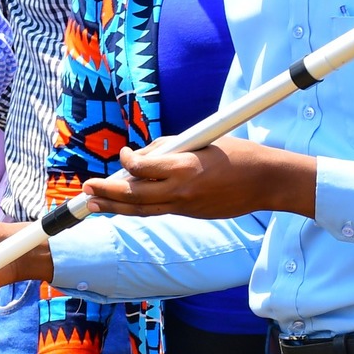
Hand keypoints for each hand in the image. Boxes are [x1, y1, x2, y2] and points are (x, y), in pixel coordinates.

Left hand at [82, 137, 317, 220]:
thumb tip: (139, 157)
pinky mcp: (189, 213)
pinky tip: (120, 206)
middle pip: (135, 194)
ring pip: (141, 209)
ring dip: (114, 206)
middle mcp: (182, 190)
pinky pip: (156, 211)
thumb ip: (168, 148)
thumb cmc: (237, 154)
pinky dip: (136, 208)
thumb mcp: (201, 140)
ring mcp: (185, 206)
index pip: (142, 168)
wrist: (266, 182)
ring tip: (92, 203)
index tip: (124, 153)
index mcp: (185, 167)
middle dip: (107, 191)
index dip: (127, 162)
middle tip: (87, 188)